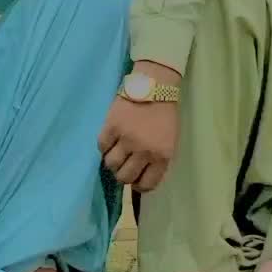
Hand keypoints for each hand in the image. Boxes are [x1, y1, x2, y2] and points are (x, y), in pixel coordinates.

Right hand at [98, 62, 180, 191]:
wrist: (154, 86)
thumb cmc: (164, 114)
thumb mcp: (170, 141)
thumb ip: (158, 160)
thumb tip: (141, 177)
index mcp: (162, 155)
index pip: (146, 184)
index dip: (139, 186)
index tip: (135, 180)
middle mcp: (143, 151)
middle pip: (124, 177)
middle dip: (123, 176)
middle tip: (123, 167)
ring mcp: (125, 139)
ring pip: (111, 164)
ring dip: (113, 162)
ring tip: (116, 153)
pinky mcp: (111, 127)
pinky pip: (102, 147)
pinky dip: (104, 147)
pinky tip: (110, 141)